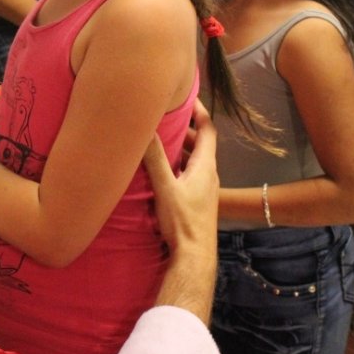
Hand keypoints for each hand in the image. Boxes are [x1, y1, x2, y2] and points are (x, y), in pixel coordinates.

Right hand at [143, 99, 218, 256]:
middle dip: (184, 127)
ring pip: (193, 159)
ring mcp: (204, 189)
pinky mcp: (197, 201)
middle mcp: (208, 175)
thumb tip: (145, 128)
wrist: (194, 256)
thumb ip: (155, 158)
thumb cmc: (182, 221)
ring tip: (159, 139)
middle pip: (200, 143)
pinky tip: (161, 170)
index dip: (199, 111)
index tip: (186, 96)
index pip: (207, 129)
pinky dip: (177, 163)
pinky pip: (188, 173)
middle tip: (164, 115)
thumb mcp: (165, 187)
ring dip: (179, 147)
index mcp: (205, 166)